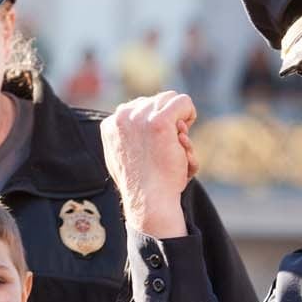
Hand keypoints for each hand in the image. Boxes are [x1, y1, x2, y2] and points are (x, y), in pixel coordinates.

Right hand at [100, 91, 198, 238]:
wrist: (149, 201)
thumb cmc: (141, 186)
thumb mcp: (122, 158)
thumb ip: (125, 138)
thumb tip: (130, 118)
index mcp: (110, 125)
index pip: (139, 107)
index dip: (154, 123)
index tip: (156, 144)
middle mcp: (123, 116)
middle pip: (156, 100)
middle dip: (168, 118)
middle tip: (170, 144)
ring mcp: (140, 118)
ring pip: (171, 99)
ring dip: (179, 119)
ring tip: (176, 144)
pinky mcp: (159, 121)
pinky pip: (183, 102)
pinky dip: (190, 115)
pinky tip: (185, 136)